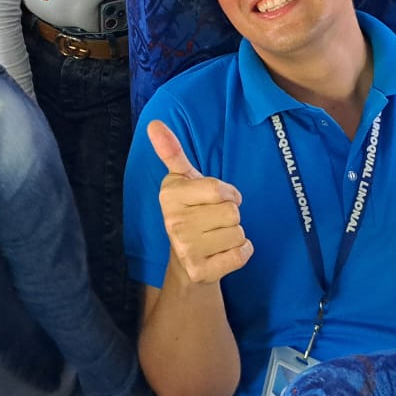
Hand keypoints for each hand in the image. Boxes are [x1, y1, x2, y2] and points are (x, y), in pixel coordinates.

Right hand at [148, 120, 252, 285]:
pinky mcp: (200, 271)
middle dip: (231, 215)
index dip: (229, 193)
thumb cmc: (190, 211)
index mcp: (169, 195)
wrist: (186, 260)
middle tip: (215, 220)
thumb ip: (171, 151)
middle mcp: (173, 222)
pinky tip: (224, 252)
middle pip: (232, 212)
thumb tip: (154, 123)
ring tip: (217, 237)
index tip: (220, 197)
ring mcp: (185, 249)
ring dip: (235, 235)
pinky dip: (242, 252)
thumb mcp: (182, 179)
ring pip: (238, 233)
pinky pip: (241, 254)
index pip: (218, 189)